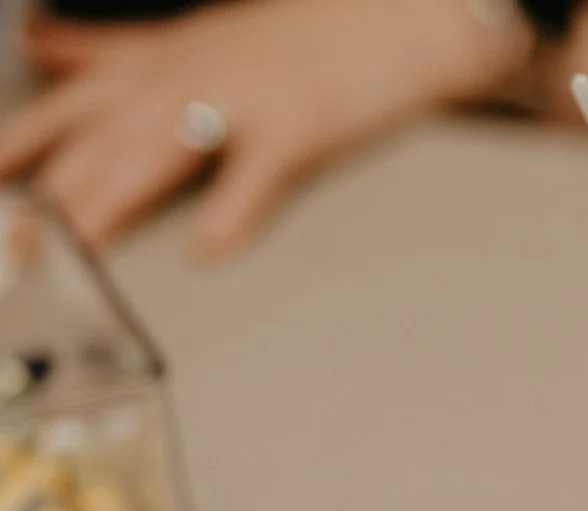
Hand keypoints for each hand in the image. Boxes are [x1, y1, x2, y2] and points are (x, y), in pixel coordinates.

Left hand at [0, 0, 526, 256]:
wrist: (389, 17)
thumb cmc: (296, 34)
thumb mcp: (189, 34)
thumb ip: (111, 49)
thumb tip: (39, 43)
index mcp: (154, 66)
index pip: (64, 111)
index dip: (15, 150)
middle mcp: (183, 80)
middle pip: (101, 142)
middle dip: (51, 196)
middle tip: (15, 245)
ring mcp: (239, 101)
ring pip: (157, 152)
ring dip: (112, 201)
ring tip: (77, 249)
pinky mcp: (298, 126)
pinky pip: (258, 171)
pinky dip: (233, 210)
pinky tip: (210, 248)